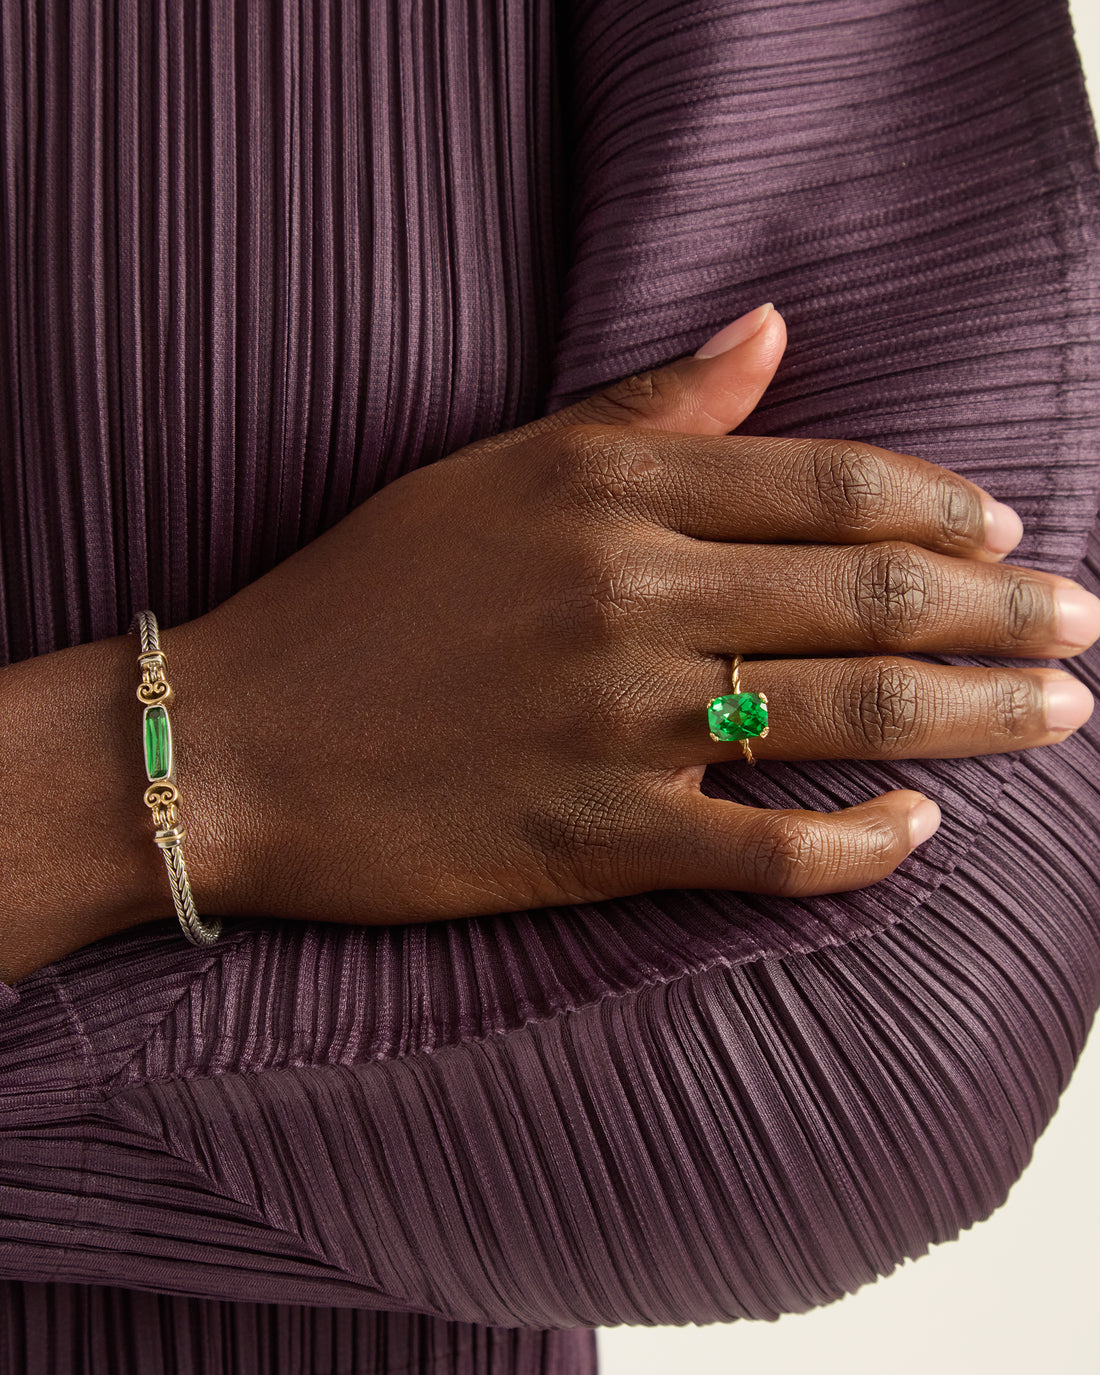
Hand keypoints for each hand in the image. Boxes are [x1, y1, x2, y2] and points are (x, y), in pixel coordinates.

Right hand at [164, 304, 1098, 923]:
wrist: (238, 739)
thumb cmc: (360, 599)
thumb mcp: (492, 471)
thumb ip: (644, 409)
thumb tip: (770, 330)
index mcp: (610, 491)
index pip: (836, 483)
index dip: (951, 507)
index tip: (1011, 534)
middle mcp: (633, 594)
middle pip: (876, 592)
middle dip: (1011, 611)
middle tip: (1089, 625)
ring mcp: (621, 721)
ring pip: (856, 714)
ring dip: (983, 713)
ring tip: (1061, 712)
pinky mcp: (597, 837)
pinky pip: (772, 849)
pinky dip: (864, 844)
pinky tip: (919, 832)